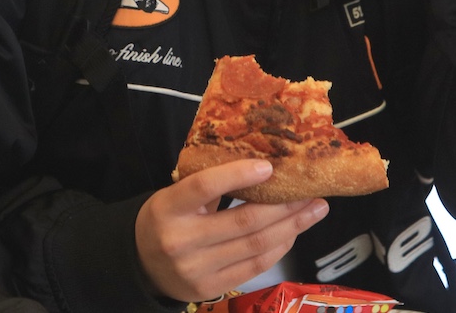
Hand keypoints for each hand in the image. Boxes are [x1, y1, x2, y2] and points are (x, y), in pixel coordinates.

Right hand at [134, 160, 327, 301]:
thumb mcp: (173, 196)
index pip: (204, 186)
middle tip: (310, 192)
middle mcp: (182, 240)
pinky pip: (253, 267)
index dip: (237, 175)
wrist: (142, 264)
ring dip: (290, 228)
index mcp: (169, 208)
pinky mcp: (212, 288)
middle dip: (283, 206)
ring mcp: (198, 268)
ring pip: (255, 246)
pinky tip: (292, 233)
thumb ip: (207, 186)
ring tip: (313, 211)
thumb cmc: (165, 219)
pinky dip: (278, 249)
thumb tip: (257, 167)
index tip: (268, 166)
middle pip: (243, 222)